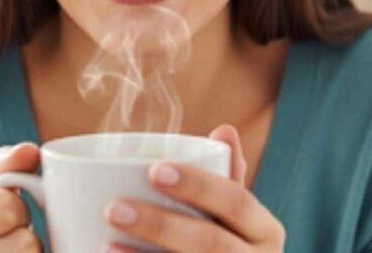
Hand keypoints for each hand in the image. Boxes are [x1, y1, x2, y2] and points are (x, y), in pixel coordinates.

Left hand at [103, 124, 285, 251]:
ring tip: (106, 241)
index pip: (236, 201)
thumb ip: (225, 177)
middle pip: (211, 244)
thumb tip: (224, 130)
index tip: (153, 170)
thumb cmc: (225, 245)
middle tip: (114, 207)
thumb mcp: (234, 215)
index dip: (198, 185)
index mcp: (265, 231)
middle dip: (161, 225)